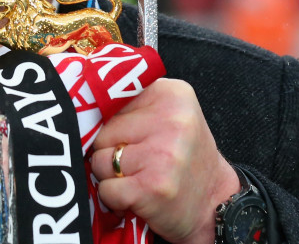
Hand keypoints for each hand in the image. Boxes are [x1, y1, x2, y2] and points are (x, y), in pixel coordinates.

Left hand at [90, 78, 240, 243]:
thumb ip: (132, 104)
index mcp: (171, 93)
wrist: (216, 205)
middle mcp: (170, 120)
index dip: (114, 125)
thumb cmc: (183, 158)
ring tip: (141, 179)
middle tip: (141, 162)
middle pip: (102, 132)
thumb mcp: (169, 116)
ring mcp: (162, 154)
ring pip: (100, 161)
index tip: (132, 137)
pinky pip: (107, 189)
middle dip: (111, 151)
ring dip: (113, 177)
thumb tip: (82, 107)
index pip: (110, 101)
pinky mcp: (153, 187)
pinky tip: (140, 197)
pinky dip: (116, 199)